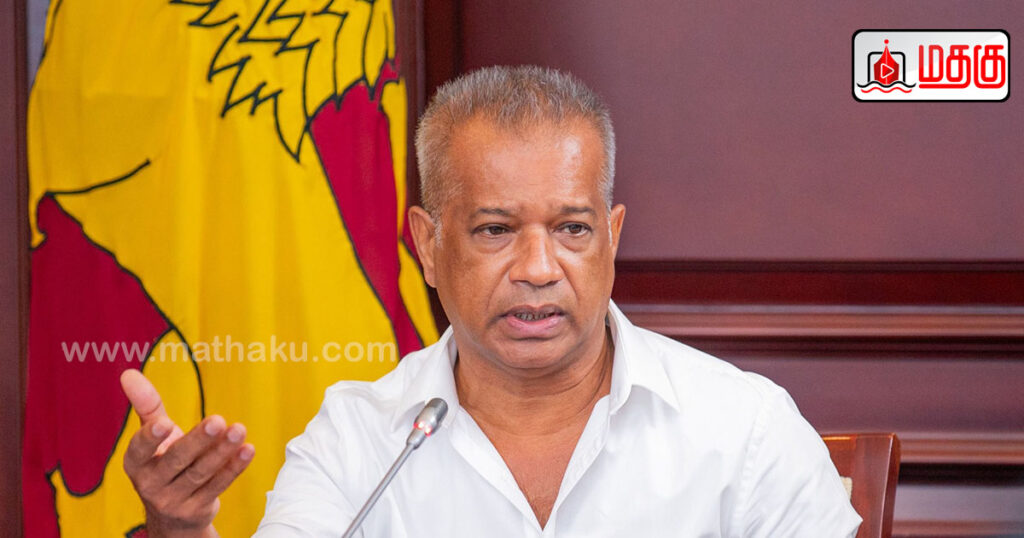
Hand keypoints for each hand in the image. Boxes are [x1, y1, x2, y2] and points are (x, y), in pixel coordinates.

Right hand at [120, 369, 254, 536]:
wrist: (172, 515)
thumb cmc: (162, 463)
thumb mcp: (152, 437)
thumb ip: (146, 405)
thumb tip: (129, 373)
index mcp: (136, 463)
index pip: (140, 450)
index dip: (151, 438)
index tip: (166, 423)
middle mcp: (151, 484)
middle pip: (177, 460)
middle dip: (198, 440)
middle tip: (217, 421)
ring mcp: (174, 500)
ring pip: (201, 473)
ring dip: (222, 451)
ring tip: (239, 430)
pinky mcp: (197, 510)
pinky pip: (218, 486)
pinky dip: (233, 468)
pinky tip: (247, 450)